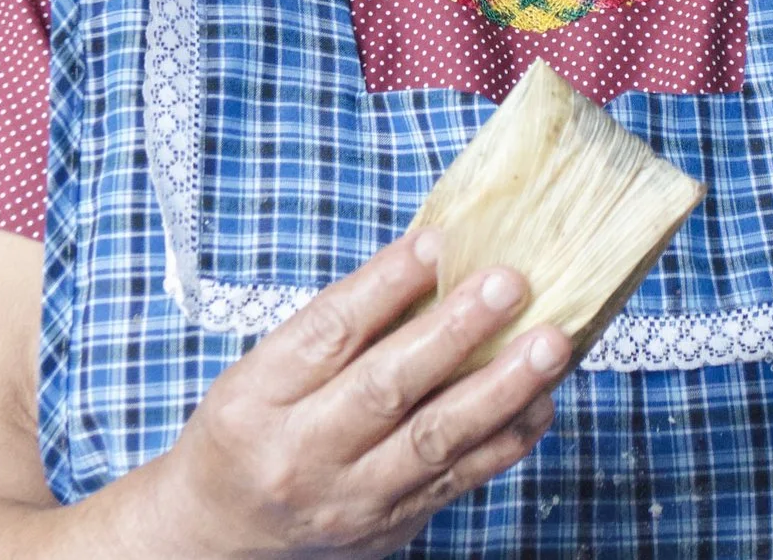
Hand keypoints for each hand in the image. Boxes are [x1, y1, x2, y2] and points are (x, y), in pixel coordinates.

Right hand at [142, 228, 569, 558]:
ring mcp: (352, 497)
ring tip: (550, 344)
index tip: (439, 242)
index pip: (328, 332)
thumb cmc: (249, 431)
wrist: (222, 536)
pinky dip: (507, 438)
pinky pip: (460, 480)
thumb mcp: (262, 371)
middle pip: (386, 386)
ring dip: (501, 388)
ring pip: (435, 439)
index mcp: (259, 397)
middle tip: (510, 284)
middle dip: (455, 332)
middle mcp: (303, 452)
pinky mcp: (393, 526)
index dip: (386, 284)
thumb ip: (337, 329)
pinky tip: (541, 400)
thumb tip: (430, 262)